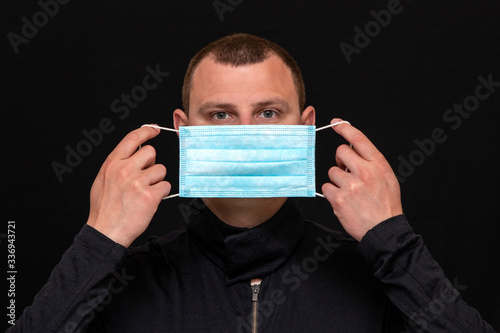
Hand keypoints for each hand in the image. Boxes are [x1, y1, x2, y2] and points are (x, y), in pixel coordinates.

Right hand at [86, 125, 170, 246]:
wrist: (106, 232)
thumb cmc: (105, 208)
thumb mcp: (103, 179)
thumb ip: (118, 164)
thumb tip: (134, 152)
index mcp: (112, 163)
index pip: (132, 138)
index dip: (147, 131)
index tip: (155, 130)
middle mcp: (125, 169)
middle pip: (151, 153)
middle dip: (151, 164)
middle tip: (144, 178)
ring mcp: (138, 182)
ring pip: (161, 170)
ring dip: (157, 181)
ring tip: (144, 193)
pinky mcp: (150, 196)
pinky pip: (166, 186)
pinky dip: (161, 194)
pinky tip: (149, 201)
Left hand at [322, 119, 402, 240]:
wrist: (384, 230)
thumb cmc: (386, 204)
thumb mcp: (386, 177)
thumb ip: (371, 162)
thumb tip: (352, 151)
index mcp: (378, 165)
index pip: (359, 139)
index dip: (345, 128)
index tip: (336, 123)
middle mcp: (365, 172)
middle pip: (341, 152)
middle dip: (341, 160)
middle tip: (347, 172)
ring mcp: (351, 185)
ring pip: (332, 171)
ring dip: (337, 181)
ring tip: (349, 193)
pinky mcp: (339, 199)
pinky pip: (326, 187)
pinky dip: (332, 194)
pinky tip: (343, 201)